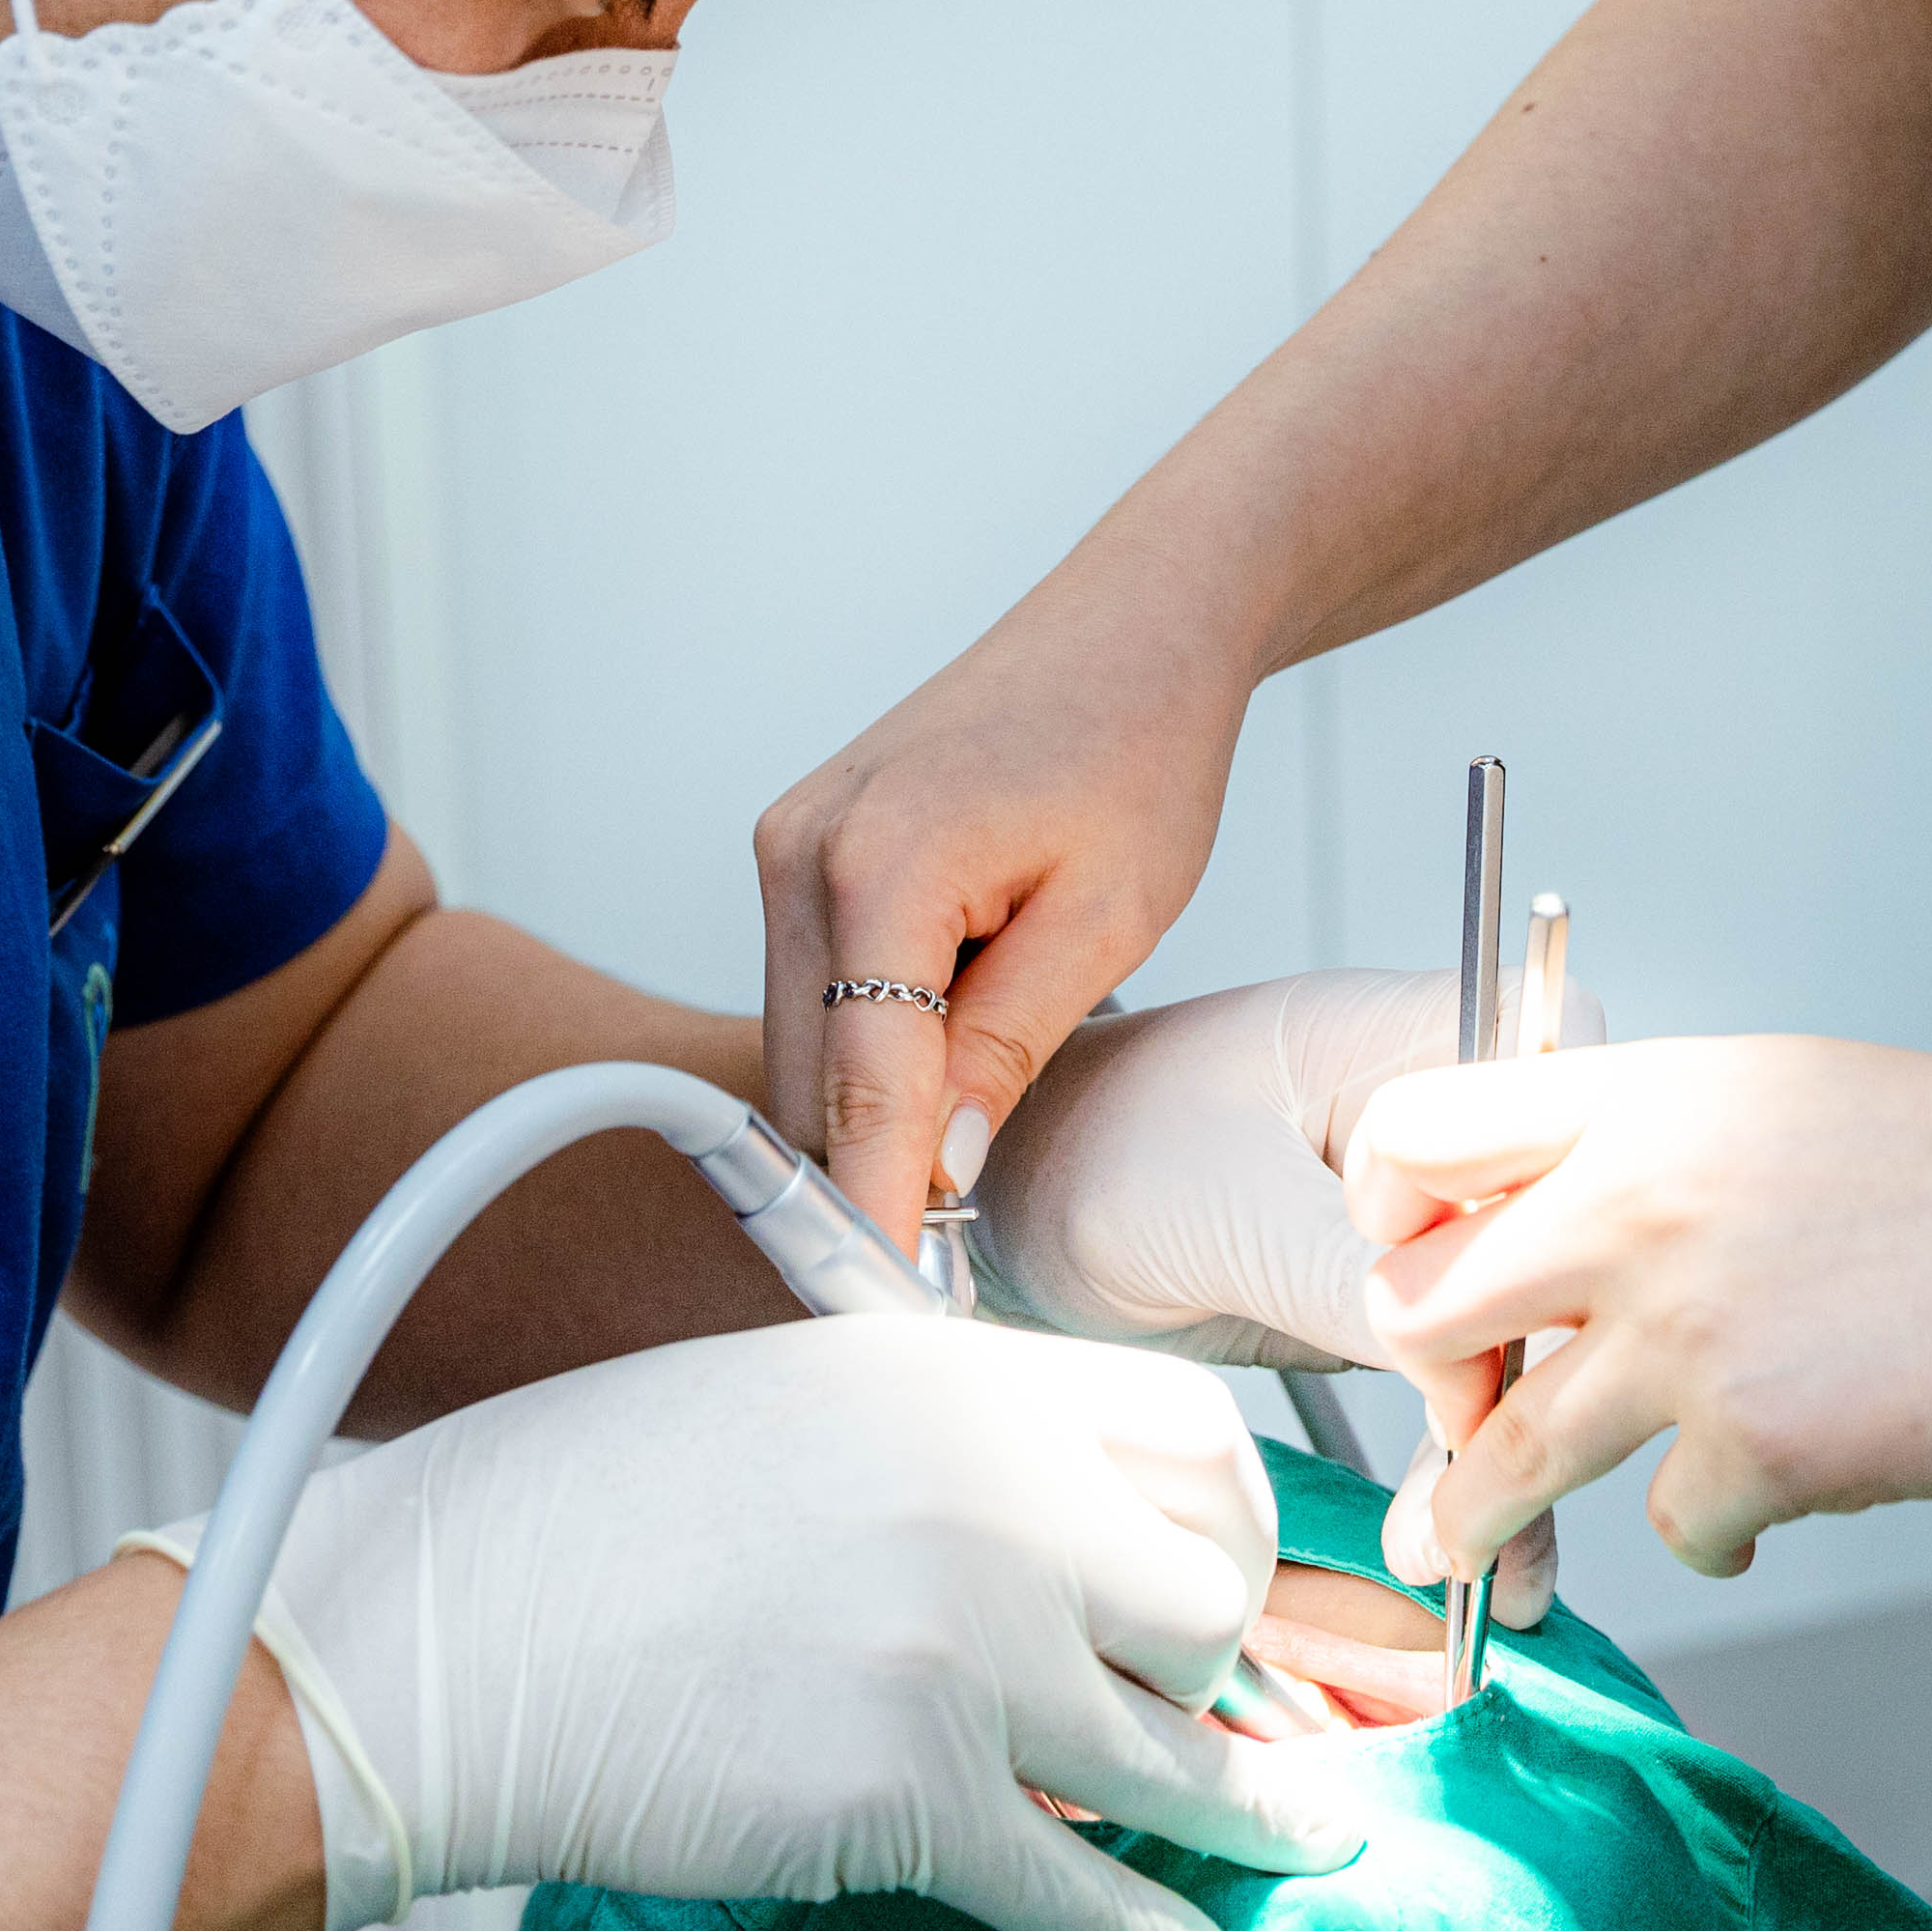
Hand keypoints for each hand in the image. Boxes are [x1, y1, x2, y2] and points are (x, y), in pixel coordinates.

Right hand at [248, 1320, 1345, 1930]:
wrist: (446, 1636)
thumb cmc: (582, 1519)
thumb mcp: (792, 1405)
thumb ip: (944, 1450)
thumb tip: (1058, 1534)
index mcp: (963, 1385)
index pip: (1197, 1438)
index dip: (1238, 1522)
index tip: (1237, 1580)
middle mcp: (995, 1504)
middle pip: (1211, 1602)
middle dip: (1230, 1669)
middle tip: (1234, 1716)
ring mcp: (966, 1657)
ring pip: (1183, 1754)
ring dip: (1255, 1814)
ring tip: (1310, 1843)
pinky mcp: (913, 1801)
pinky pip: (1082, 1885)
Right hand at [760, 584, 1261, 1251]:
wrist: (1134, 623)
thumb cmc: (1141, 745)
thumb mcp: (1108, 915)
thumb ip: (1007, 1045)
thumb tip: (934, 1164)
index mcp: (880, 865)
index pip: (862, 1087)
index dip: (878, 1210)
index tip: (894, 1307)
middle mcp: (802, 849)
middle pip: (812, 1076)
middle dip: (864, 1178)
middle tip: (927, 1283)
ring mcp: (790, 843)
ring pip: (804, 1040)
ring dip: (865, 1116)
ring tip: (947, 1186)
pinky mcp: (803, 846)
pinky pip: (815, 987)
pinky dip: (865, 1049)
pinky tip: (939, 1078)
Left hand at [973, 967, 1593, 1627]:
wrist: (1018, 1203)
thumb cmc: (1098, 1147)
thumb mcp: (1230, 1212)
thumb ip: (1362, 1288)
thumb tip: (1477, 1390)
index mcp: (1440, 1032)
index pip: (1572, 1136)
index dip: (1554, 1252)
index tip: (1498, 1368)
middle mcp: (1471, 1120)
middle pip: (1573, 1250)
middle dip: (1541, 1388)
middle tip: (1491, 1511)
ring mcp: (1451, 1214)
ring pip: (1530, 1333)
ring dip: (1510, 1449)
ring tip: (1487, 1568)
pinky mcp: (1419, 1293)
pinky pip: (1476, 1377)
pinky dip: (1476, 1463)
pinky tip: (1487, 1558)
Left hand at [1351, 1035, 1931, 1587]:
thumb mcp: (1776, 1095)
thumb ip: (1650, 1147)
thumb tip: (1558, 1223)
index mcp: (1640, 1102)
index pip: (1415, 1131)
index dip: (1385, 1208)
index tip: (1403, 1258)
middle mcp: (1637, 1207)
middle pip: (1418, 1310)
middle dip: (1418, 1384)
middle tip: (1433, 1421)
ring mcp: (1690, 1334)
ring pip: (1504, 1455)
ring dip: (1476, 1512)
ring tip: (1457, 1544)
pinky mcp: (1758, 1445)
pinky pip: (1675, 1524)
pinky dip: (1716, 1532)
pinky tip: (1761, 1512)